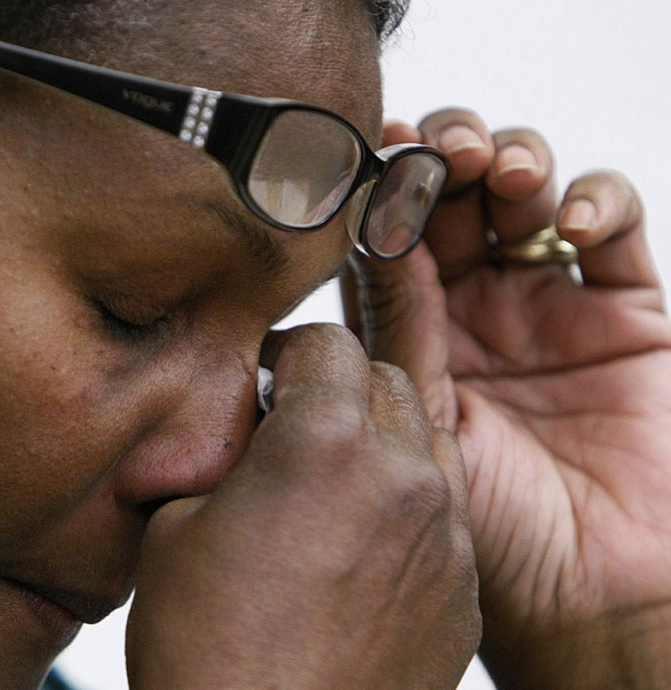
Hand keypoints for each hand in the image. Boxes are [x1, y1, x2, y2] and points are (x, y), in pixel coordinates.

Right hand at [125, 325, 479, 689]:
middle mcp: (399, 476)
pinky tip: (365, 540)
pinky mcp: (461, 589)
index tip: (267, 378)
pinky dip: (410, 502)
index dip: (286, 350)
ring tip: (337, 478)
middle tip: (295, 424)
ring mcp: (442, 536)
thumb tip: (252, 428)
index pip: (326, 340)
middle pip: (383, 379)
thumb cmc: (207, 651)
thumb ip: (226, 451)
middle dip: (337, 386)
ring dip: (383, 437)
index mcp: (323, 443)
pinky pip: (446, 510)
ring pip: (426, 436)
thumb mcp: (177, 521)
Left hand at [343, 108, 670, 687]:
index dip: (382, 190)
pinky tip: (570, 224)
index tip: (374, 154)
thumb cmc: (491, 534)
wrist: (590, 596)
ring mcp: (547, 302)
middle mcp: (474, 311)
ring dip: (512, 162)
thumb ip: (400, 331)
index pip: (390, 237)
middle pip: (454, 198)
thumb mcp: (426, 424)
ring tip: (502, 175)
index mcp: (413, 334)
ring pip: (528, 191)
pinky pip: (614, 223)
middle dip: (445, 158)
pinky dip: (596, 200)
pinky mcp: (623, 306)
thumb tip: (363, 234)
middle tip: (441, 153)